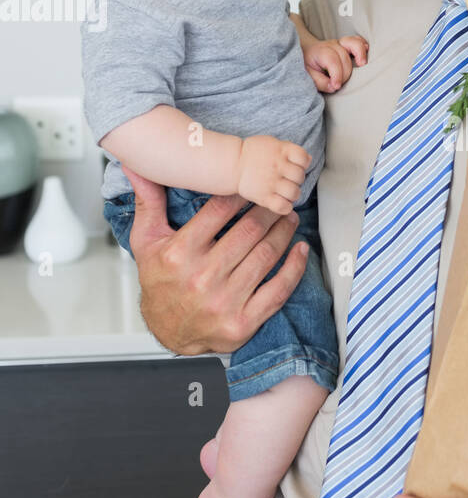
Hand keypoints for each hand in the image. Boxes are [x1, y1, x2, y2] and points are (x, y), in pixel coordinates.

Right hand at [122, 163, 309, 354]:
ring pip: (265, 256)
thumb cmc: (160, 282)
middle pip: (248, 232)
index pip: (219, 211)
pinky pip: (278, 290)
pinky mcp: (243, 322)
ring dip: (284, 232)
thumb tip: (136, 166)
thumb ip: (147, 203)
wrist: (168, 331)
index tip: (255, 183)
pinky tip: (300, 250)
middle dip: (269, 211)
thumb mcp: (145, 242)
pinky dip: (294, 268)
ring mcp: (224, 301)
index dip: (242, 193)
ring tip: (290, 219)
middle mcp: (201, 277)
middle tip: (279, 200)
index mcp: (179, 254)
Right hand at [236, 135, 310, 214]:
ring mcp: (271, 182)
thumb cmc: (254, 154)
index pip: (304, 158)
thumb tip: (309, 160)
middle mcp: (277, 166)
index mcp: (281, 150)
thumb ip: (291, 149)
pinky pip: (283, 207)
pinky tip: (281, 202)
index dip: (302, 164)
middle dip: (296, 179)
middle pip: (300, 177)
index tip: (294, 165)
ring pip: (295, 193)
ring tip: (284, 191)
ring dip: (292, 194)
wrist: (232, 164)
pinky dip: (285, 207)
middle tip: (287, 180)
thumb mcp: (273, 143)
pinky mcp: (264, 197)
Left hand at [303, 35, 368, 92]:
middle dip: (345, 74)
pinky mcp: (347, 44)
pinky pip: (358, 41)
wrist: (305, 50)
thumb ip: (319, 82)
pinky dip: (363, 47)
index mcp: (320, 51)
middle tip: (338, 84)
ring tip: (362, 65)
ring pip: (354, 44)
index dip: (337, 76)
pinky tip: (364, 57)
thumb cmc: (307, 64)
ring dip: (360, 54)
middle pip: (345, 58)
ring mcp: (340, 43)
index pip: (333, 61)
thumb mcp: (307, 75)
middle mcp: (332, 45)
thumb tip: (333, 87)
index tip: (336, 86)